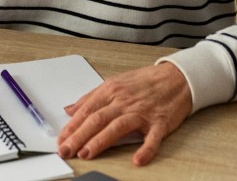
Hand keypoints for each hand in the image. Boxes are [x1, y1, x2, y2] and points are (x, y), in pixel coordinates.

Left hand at [57, 61, 191, 166]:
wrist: (175, 77)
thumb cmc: (144, 81)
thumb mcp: (114, 83)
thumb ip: (91, 97)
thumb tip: (69, 109)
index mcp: (111, 90)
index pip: (87, 110)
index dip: (72, 126)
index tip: (61, 140)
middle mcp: (124, 100)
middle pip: (97, 119)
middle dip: (79, 136)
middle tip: (66, 150)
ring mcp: (142, 112)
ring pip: (117, 127)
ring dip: (101, 141)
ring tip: (87, 153)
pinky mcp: (159, 122)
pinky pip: (152, 138)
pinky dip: (145, 150)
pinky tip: (137, 160)